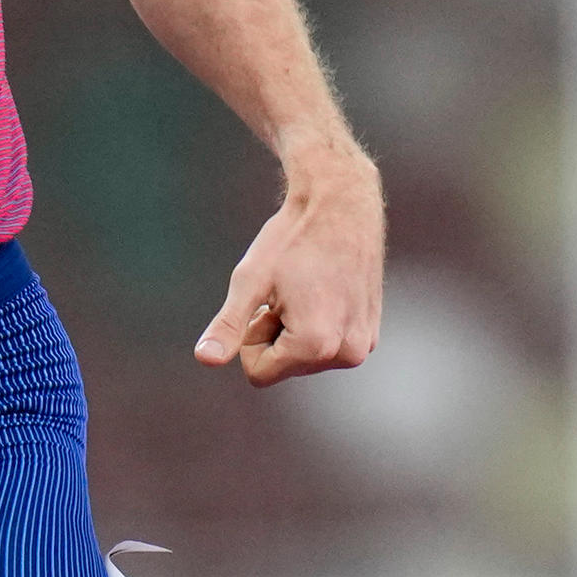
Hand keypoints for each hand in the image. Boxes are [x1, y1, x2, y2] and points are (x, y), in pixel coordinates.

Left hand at [193, 152, 380, 385]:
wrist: (341, 203)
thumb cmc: (291, 239)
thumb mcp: (250, 281)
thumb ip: (228, 326)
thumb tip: (205, 360)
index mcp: (315, 345)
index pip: (259, 373)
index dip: (251, 336)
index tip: (267, 301)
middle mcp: (346, 354)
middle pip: (284, 367)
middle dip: (277, 334)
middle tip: (290, 291)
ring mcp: (363, 345)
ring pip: (306, 358)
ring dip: (297, 329)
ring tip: (308, 289)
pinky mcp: (371, 333)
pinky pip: (328, 346)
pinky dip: (319, 325)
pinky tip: (325, 290)